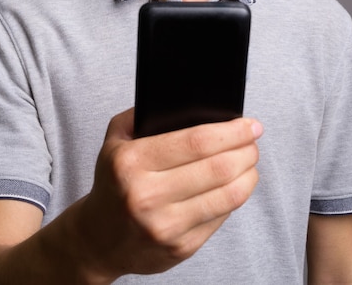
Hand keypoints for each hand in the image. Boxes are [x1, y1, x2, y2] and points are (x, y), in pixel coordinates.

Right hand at [76, 108, 262, 281]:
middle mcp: (146, 196)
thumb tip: (189, 103)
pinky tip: (235, 185)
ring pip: (227, 195)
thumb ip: (143, 115)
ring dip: (249, 174)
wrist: (98, 239)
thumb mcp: (115, 140)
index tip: (250, 124)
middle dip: (246, 150)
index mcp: (130, 162)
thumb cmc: (114, 182)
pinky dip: (235, 197)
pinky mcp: (181, 248)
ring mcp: (165, 226)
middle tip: (253, 140)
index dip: (231, 131)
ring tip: (250, 161)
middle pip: (218, 167)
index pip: (196, 141)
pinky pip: (221, 217)